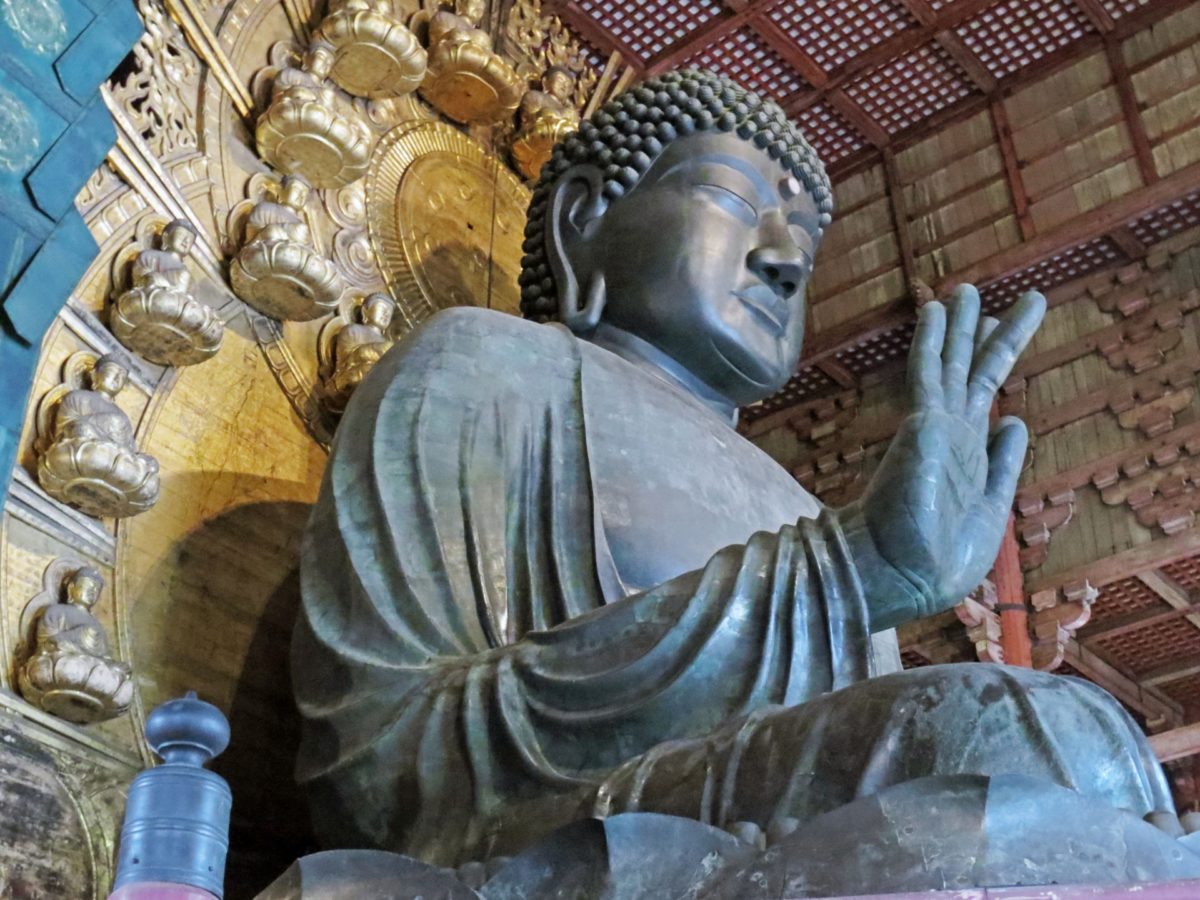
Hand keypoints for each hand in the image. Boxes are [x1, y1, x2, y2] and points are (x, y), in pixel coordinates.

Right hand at [837, 286, 1044, 630]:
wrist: (902, 572)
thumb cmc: (939, 558)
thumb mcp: (990, 508)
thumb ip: (1003, 463)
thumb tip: (1014, 420)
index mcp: (967, 455)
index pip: (982, 398)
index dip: (992, 362)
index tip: (999, 332)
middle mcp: (951, 434)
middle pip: (974, 372)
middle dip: (988, 334)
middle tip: (997, 296)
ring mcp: (935, 427)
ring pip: (954, 364)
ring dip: (961, 325)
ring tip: (967, 288)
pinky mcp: (923, 425)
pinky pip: (930, 372)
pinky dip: (934, 339)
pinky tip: (937, 308)